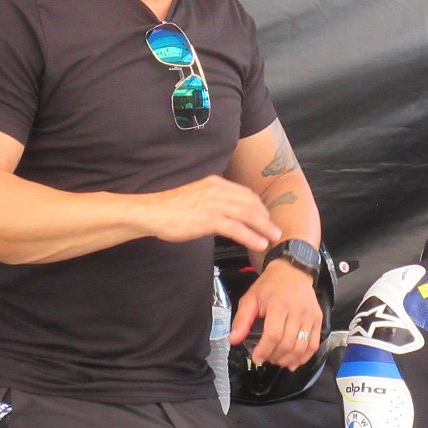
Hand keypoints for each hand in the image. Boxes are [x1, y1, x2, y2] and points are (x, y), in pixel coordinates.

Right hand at [142, 175, 282, 251]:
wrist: (152, 211)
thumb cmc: (170, 208)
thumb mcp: (197, 196)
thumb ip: (213, 201)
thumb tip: (226, 214)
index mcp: (216, 183)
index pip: (245, 194)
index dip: (259, 207)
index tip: (265, 218)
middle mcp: (219, 190)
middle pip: (251, 203)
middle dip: (266, 218)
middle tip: (275, 230)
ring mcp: (215, 204)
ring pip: (248, 215)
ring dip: (264, 227)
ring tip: (274, 238)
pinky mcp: (210, 219)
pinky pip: (238, 228)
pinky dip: (252, 236)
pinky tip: (259, 243)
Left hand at [229, 259, 322, 368]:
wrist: (293, 271)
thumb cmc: (270, 285)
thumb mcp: (251, 298)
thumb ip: (241, 320)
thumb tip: (233, 340)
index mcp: (279, 304)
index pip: (274, 335)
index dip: (264, 350)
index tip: (257, 358)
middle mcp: (298, 311)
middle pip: (288, 344)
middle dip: (275, 356)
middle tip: (266, 359)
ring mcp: (310, 316)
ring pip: (301, 347)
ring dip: (288, 359)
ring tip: (277, 360)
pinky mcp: (318, 319)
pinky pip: (314, 344)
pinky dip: (304, 357)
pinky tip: (294, 362)